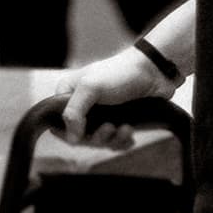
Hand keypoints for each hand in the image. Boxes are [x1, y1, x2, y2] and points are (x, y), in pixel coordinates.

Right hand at [54, 45, 176, 143]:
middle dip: (97, 136)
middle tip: (109, 127)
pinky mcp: (118, 120)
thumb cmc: (120, 73)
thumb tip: (71, 139)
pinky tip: (129, 133)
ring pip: (99, 140)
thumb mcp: (90, 87)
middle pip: (80, 136)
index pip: (58, 122)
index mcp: (69, 93)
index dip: (70, 133)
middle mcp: (83, 104)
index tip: (85, 133)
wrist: (153, 71)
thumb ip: (74, 112)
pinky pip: (114, 141)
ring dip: (112, 139)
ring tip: (125, 128)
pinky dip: (122, 140)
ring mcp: (101, 113)